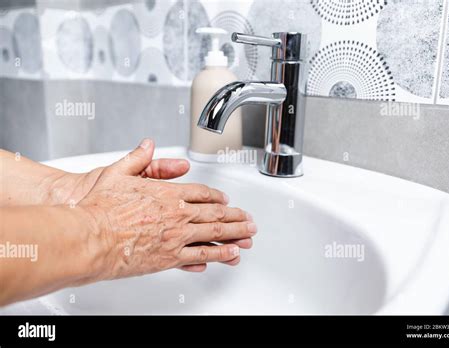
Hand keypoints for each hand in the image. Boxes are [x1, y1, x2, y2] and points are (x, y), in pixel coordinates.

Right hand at [77, 139, 255, 280]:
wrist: (90, 237)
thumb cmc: (100, 208)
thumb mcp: (117, 173)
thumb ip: (137, 158)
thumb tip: (148, 144)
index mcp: (167, 194)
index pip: (201, 193)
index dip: (216, 196)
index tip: (226, 200)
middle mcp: (177, 215)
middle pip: (215, 213)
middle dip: (236, 216)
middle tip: (249, 219)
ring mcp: (176, 237)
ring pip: (214, 234)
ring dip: (235, 234)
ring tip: (249, 235)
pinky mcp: (169, 258)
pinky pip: (202, 256)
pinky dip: (219, 255)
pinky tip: (231, 255)